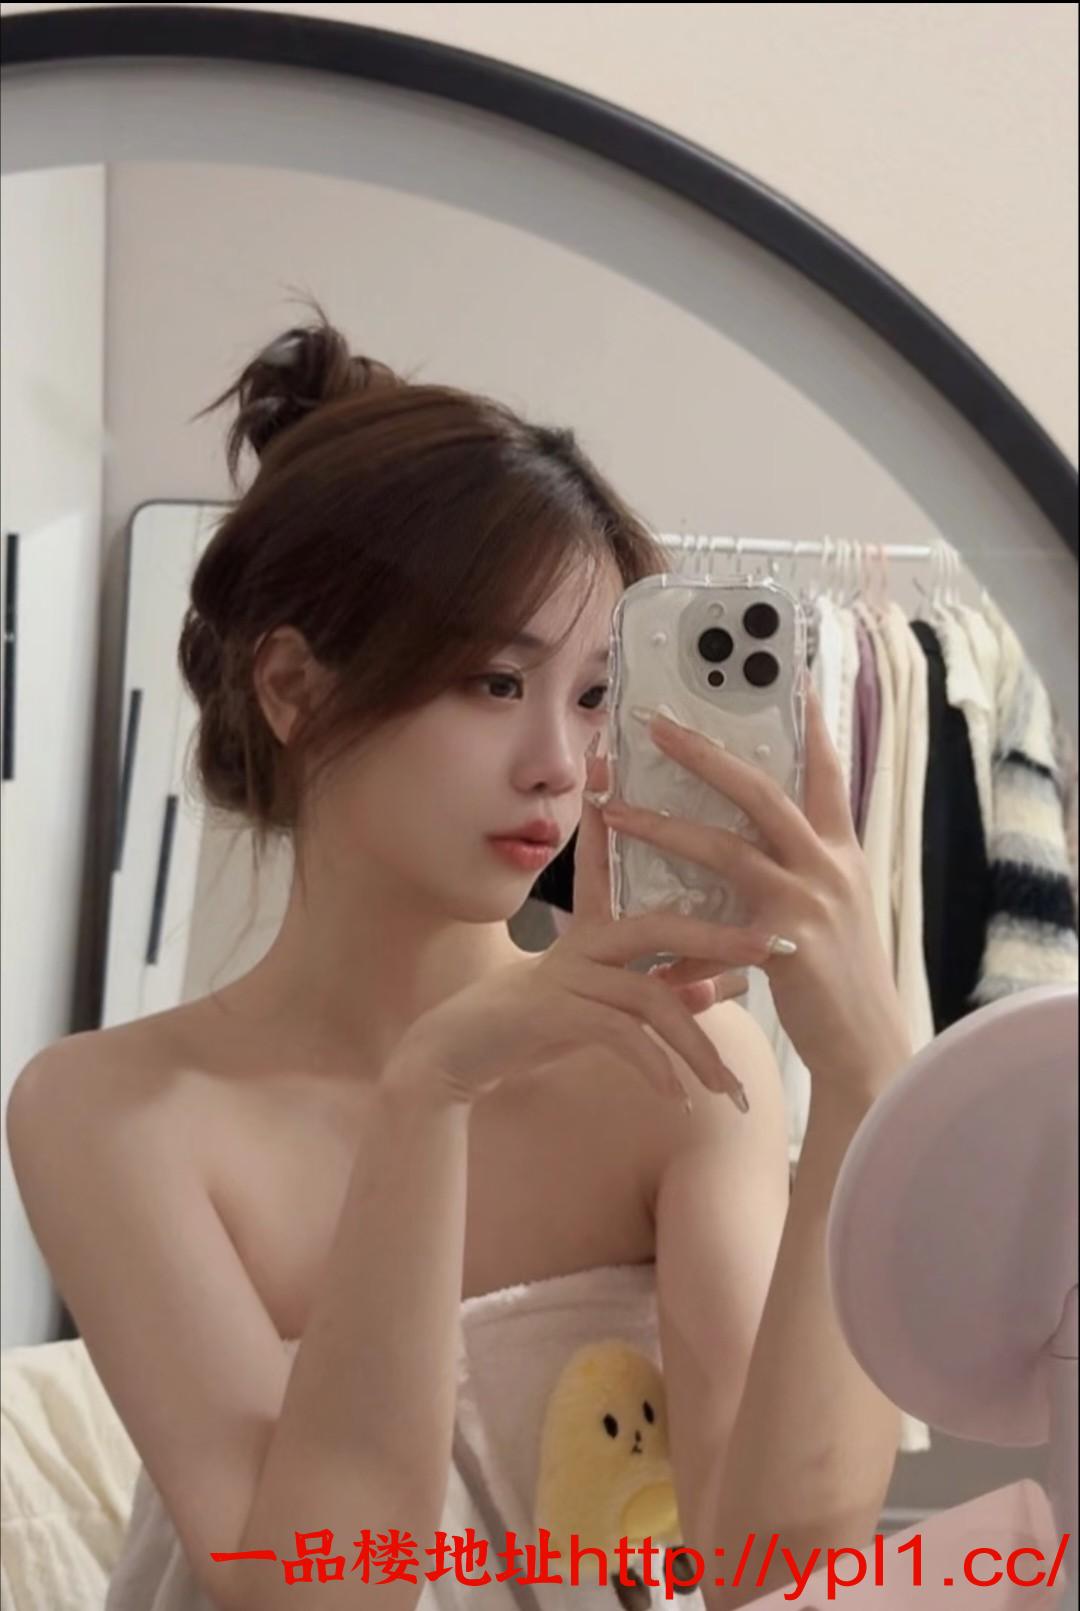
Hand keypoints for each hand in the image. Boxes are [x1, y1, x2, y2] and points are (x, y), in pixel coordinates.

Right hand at [386, 908, 782, 1113]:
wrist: (458, 1054)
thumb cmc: (535, 1025)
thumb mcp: (606, 1006)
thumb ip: (663, 990)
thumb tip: (725, 981)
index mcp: (595, 933)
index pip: (645, 893)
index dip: (688, 879)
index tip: (739, 878)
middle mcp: (583, 942)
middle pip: (661, 927)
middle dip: (720, 938)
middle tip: (773, 951)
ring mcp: (566, 975)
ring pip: (649, 997)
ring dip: (697, 1046)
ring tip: (729, 1088)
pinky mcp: (553, 1012)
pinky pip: (620, 1036)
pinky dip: (655, 1068)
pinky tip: (678, 1098)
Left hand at [597, 683, 912, 1108]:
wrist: (868, 1046)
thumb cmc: (839, 983)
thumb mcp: (830, 913)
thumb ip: (796, 876)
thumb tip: (746, 846)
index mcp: (842, 852)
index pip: (828, 775)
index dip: (813, 727)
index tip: (793, 681)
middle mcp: (829, 865)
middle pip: (763, 790)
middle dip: (705, 754)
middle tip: (656, 724)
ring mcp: (809, 900)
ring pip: (726, 846)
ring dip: (662, 824)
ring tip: (613, 806)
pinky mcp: (786, 942)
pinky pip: (713, 923)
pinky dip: (673, 931)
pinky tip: (633, 931)